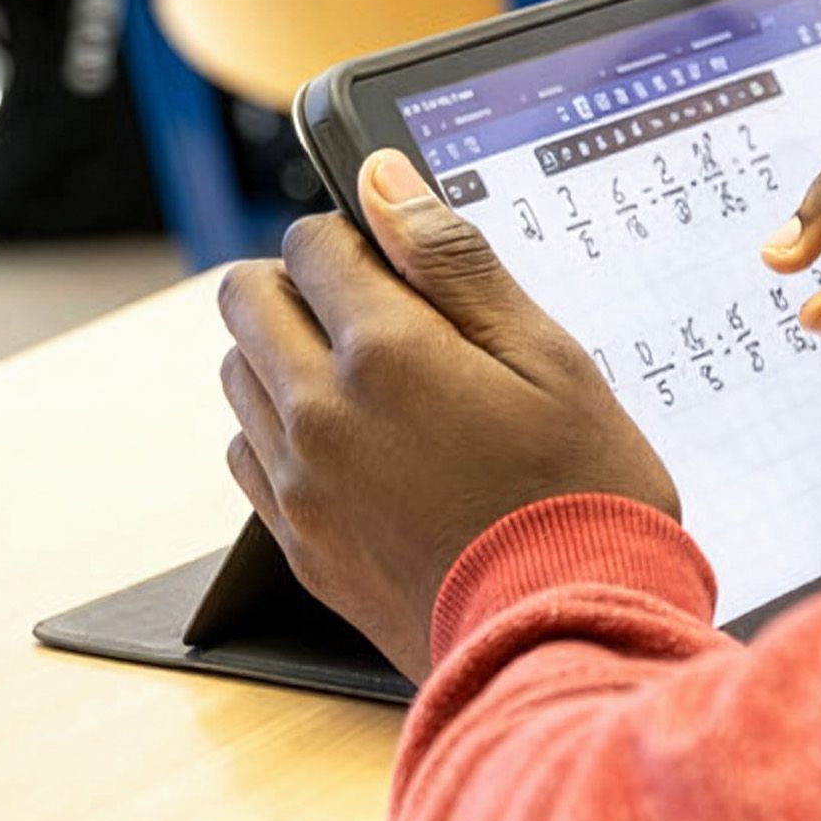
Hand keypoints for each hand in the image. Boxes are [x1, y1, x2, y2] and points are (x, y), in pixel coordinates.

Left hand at [218, 150, 679, 678]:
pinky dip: (280, 432)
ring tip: (372, 383)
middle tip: (377, 312)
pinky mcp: (301, 545)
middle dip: (301, 284)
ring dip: (285, 357)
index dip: (357, 235)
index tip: (401, 262)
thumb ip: (455, 262)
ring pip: (239, 375)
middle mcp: (322, 413)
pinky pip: (246, 455)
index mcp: (386, 352)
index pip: (312, 242)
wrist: (567, 639)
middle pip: (247, 299)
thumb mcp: (548, 357)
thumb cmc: (581, 494)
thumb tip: (382, 181)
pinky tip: (352, 446)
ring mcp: (301, 485)